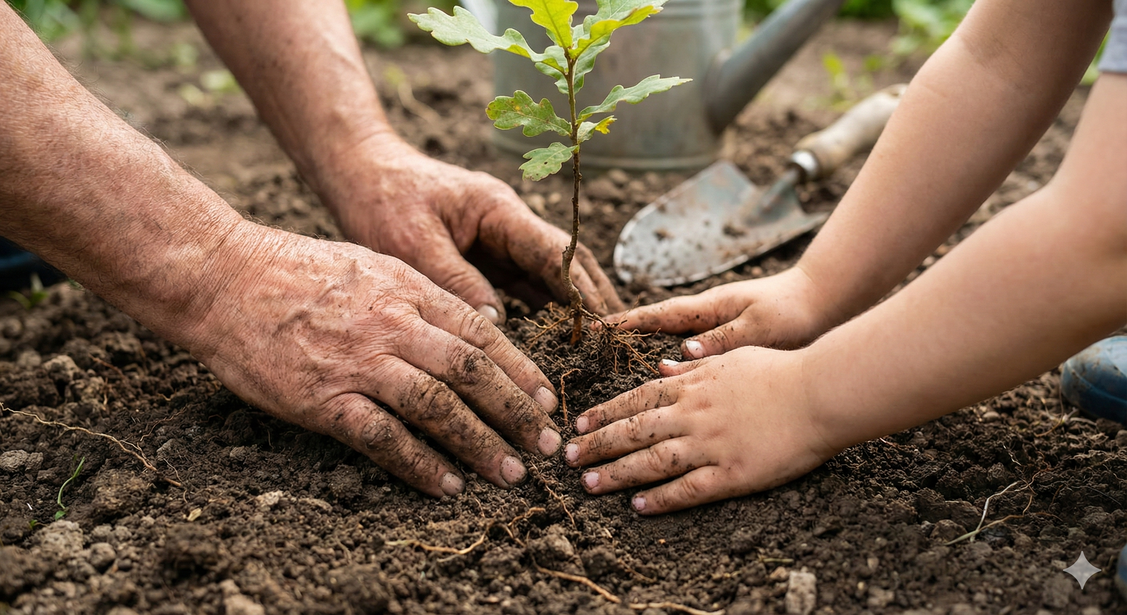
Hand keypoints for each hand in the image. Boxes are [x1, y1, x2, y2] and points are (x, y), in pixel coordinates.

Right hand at [184, 222, 562, 496]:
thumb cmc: (295, 270)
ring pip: (438, 406)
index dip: (520, 370)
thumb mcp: (371, 265)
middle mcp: (392, 324)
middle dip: (516, 411)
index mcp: (408, 289)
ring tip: (511, 473)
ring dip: (480, 444)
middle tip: (545, 444)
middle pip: (472, 371)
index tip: (545, 399)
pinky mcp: (323, 399)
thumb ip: (419, 295)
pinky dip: (420, 465)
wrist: (222, 277)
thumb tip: (467, 324)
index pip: (481, 332)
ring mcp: (358, 363)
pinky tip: (446, 484)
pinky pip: (383, 438)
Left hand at [319, 135, 623, 321]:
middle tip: (616, 343)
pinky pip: (523, 289)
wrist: (358, 174)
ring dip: (572, 312)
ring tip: (596, 352)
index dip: (583, 291)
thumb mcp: (413, 243)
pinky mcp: (486, 260)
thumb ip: (455, 280)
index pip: (556, 253)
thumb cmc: (382, 201)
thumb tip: (494, 325)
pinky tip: (554, 346)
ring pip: (549, 279)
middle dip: (593, 302)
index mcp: (499, 211)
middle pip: (567, 265)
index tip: (603, 326)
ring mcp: (500, 243)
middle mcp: (509, 226)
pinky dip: (542, 315)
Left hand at [563, 347, 839, 514]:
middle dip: (597, 444)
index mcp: (692, 386)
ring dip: (616, 473)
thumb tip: (660, 367)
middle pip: (633, 431)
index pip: (635, 400)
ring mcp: (710, 445)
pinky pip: (688, 489)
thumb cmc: (780, 370)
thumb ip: (692, 368)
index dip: (604, 413)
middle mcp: (693, 415)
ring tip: (589, 484)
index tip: (578, 424)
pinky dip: (660, 498)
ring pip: (651, 461)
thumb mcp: (730, 358)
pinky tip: (638, 505)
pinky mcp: (732, 474)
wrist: (819, 392)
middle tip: (568, 458)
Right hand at [609, 267, 834, 358]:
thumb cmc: (794, 312)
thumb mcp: (758, 327)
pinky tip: (667, 376)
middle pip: (658, 325)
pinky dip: (675, 360)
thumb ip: (721, 341)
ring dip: (647, 348)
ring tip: (620, 363)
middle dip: (627, 335)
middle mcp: (708, 316)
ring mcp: (718, 326)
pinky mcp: (731, 339)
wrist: (825, 303)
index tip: (597, 329)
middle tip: (595, 347)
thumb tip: (679, 355)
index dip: (627, 323)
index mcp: (710, 308)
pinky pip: (692, 351)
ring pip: (672, 338)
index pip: (659, 315)